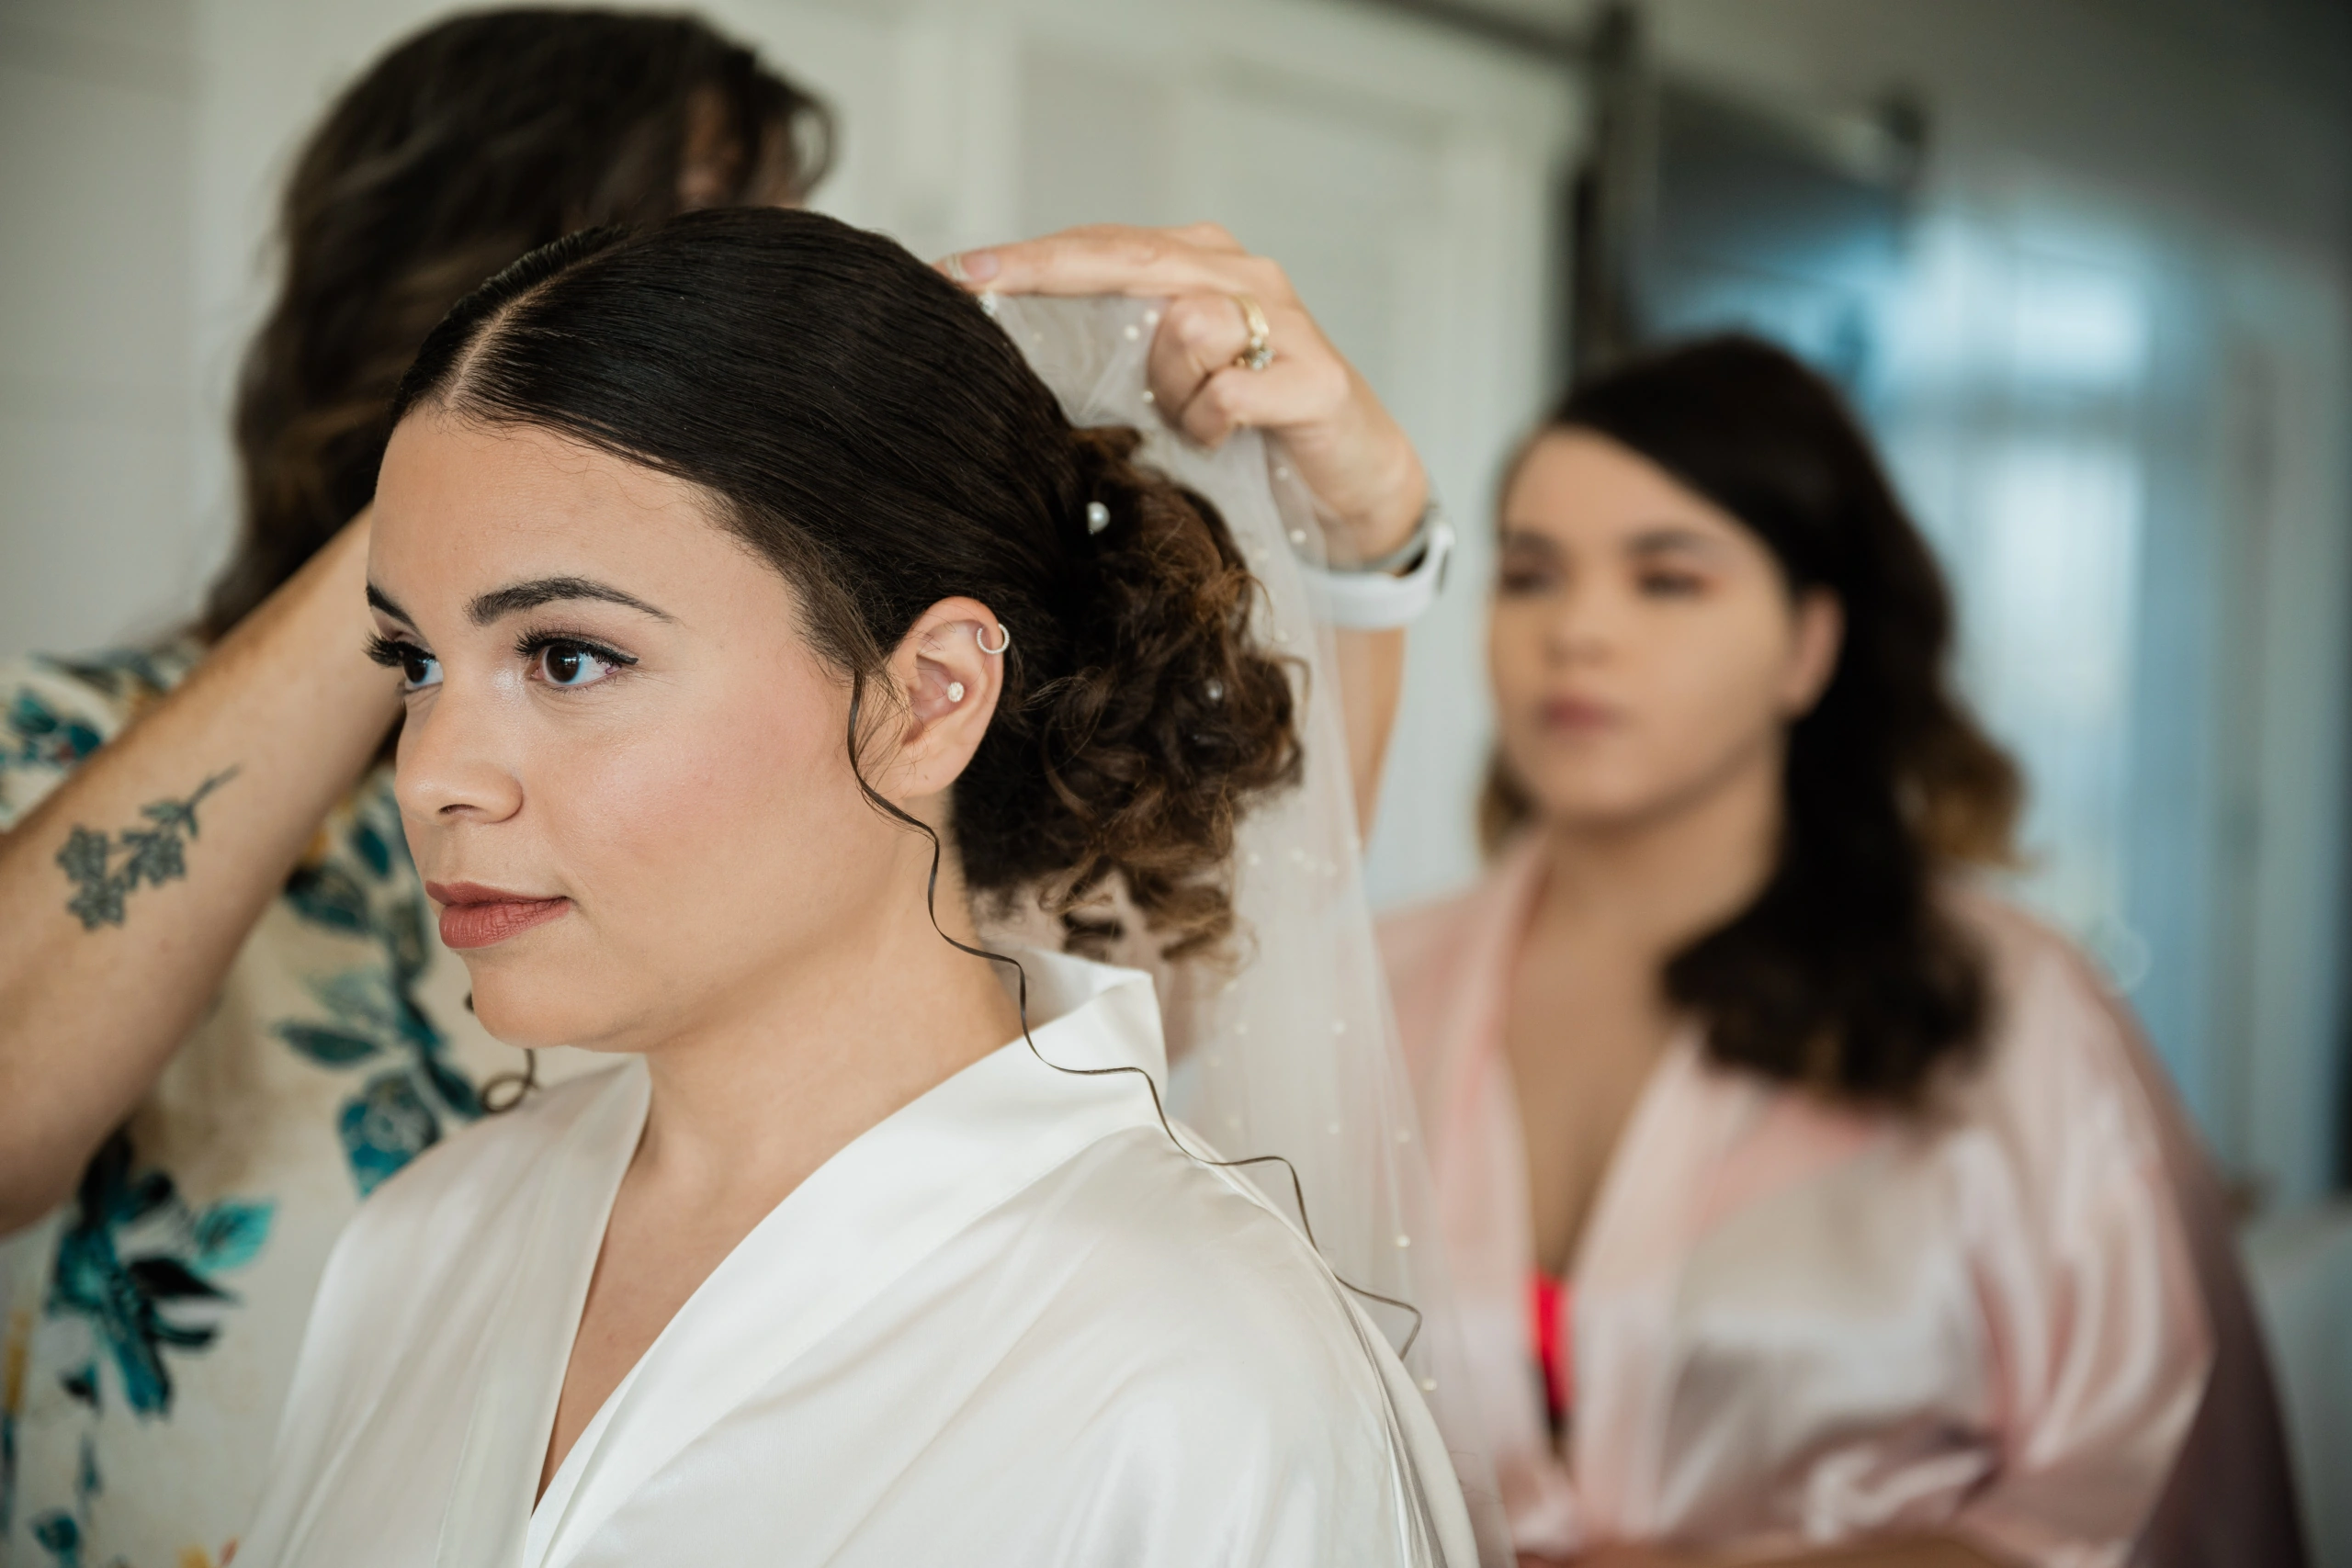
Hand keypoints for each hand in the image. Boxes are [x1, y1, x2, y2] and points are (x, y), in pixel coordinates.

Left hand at [939, 223, 1427, 561]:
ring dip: (1171, 389)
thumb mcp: (1173, 380)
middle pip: (1131, 257)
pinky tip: (1226, 439)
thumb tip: (1018, 345)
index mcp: (1203, 263)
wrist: (1356, 482)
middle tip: (977, 286)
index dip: (1029, 258)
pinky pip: (1228, 394)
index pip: (1103, 246)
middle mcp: (1244, 276)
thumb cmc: (1253, 430)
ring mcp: (1285, 323)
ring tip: (1192, 420)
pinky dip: (1213, 424)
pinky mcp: (1316, 378)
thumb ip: (1119, 347)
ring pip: (1184, 325)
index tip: (954, 272)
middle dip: (1047, 271)